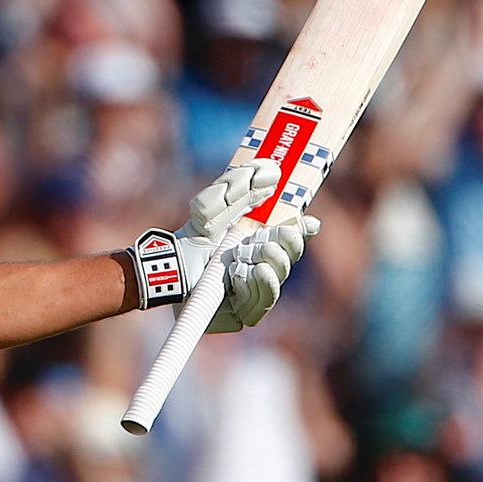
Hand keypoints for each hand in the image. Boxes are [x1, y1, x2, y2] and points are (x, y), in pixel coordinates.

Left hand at [127, 159, 320, 330]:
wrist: (174, 264)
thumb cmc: (197, 233)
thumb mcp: (215, 204)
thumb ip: (239, 185)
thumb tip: (271, 170)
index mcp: (261, 237)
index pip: (293, 234)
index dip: (304, 229)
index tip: (308, 222)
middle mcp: (262, 262)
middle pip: (290, 256)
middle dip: (287, 247)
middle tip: (270, 239)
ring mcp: (254, 286)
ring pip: (278, 278)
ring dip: (271, 266)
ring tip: (250, 258)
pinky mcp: (244, 311)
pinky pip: (263, 304)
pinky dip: (260, 287)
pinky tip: (249, 274)